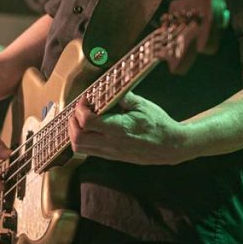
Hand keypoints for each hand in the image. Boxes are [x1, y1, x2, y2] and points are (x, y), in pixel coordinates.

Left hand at [67, 91, 188, 164]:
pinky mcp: (111, 156)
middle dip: (73, 121)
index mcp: (119, 128)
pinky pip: (88, 151)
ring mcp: (110, 152)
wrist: (169, 146)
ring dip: (74, 132)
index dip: (81, 108)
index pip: (88, 122)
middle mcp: (112, 143)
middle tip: (80, 109)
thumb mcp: (142, 105)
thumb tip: (107, 86)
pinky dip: (82, 139)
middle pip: (77, 138)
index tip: (86, 99)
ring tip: (81, 118)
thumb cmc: (158, 124)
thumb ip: (122, 96)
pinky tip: (89, 128)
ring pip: (79, 147)